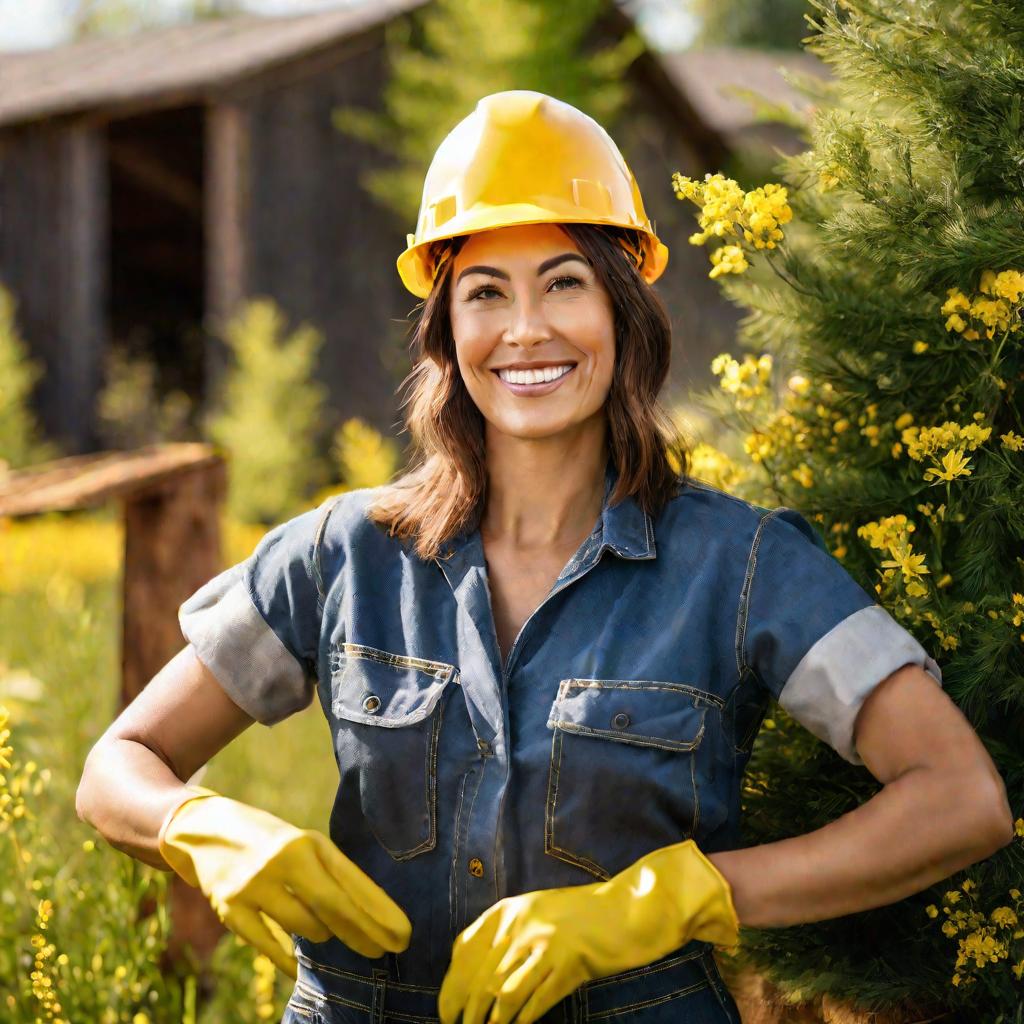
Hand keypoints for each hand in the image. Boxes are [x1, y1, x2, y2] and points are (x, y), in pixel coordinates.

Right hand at [158, 786, 411, 977]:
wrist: (203, 829)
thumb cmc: (267, 841)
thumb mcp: (300, 844)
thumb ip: (329, 872)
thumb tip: (368, 911)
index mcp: (308, 842)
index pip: (352, 882)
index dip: (379, 912)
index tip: (401, 935)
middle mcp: (284, 859)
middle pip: (334, 906)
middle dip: (362, 933)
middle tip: (384, 951)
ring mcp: (255, 884)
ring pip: (304, 925)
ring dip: (321, 935)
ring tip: (326, 932)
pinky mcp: (229, 907)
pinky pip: (267, 943)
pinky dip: (286, 959)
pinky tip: (299, 969)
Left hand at [437, 839, 738, 1023]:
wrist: (629, 909)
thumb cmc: (583, 916)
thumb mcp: (537, 916)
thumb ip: (506, 936)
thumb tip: (473, 974)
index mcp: (508, 910)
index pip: (463, 952)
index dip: (451, 987)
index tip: (447, 1012)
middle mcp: (520, 923)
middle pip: (479, 978)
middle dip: (465, 1012)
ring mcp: (544, 942)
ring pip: (502, 993)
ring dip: (490, 1022)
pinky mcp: (568, 963)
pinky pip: (535, 1001)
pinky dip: (521, 1021)